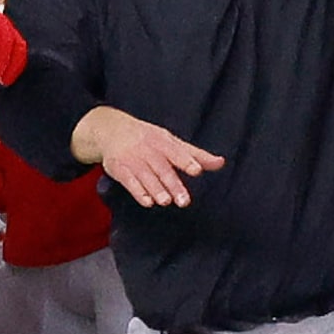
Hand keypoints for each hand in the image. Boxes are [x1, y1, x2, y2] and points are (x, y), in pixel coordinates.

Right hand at [84, 110, 221, 207]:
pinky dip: (137, 192)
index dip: (187, 161)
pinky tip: (147, 202)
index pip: (177, 152)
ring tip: (166, 201)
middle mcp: (149, 150)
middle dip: (173, 184)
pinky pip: (128, 181)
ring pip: (146, 176)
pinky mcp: (119, 169)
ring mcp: (133, 159)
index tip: (196, 171)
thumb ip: (196, 155)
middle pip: (162, 168)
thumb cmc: (149, 139)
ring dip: (155, 189)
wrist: (112, 130)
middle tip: (184, 201)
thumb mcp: (172, 142)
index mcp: (164, 142)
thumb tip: (221, 163)